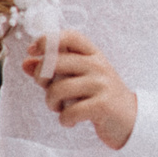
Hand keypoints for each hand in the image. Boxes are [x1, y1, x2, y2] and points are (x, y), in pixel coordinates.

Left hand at [30, 30, 137, 148]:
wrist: (130, 118)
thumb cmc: (99, 96)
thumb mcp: (79, 79)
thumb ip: (53, 70)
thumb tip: (26, 63)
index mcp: (93, 55)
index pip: (71, 36)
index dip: (47, 40)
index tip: (33, 51)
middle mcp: (99, 65)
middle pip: (56, 61)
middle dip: (41, 77)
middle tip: (46, 88)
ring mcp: (102, 84)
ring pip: (58, 88)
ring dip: (51, 103)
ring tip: (59, 108)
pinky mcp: (103, 105)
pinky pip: (70, 111)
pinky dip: (65, 119)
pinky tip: (71, 120)